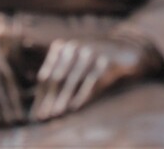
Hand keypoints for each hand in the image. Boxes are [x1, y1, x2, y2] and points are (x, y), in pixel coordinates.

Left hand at [30, 37, 159, 121]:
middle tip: (44, 117)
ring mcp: (91, 51)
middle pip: (58, 77)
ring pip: (73, 79)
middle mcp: (75, 46)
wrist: (127, 49)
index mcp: (63, 48)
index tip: (37, 115)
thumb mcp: (75, 66)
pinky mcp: (107, 60)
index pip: (46, 75)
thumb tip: (39, 111)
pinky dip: (82, 95)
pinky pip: (91, 80)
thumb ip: (59, 83)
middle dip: (50, 100)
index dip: (41, 97)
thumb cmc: (95, 63)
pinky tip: (75, 107)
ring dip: (63, 99)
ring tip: (56, 114)